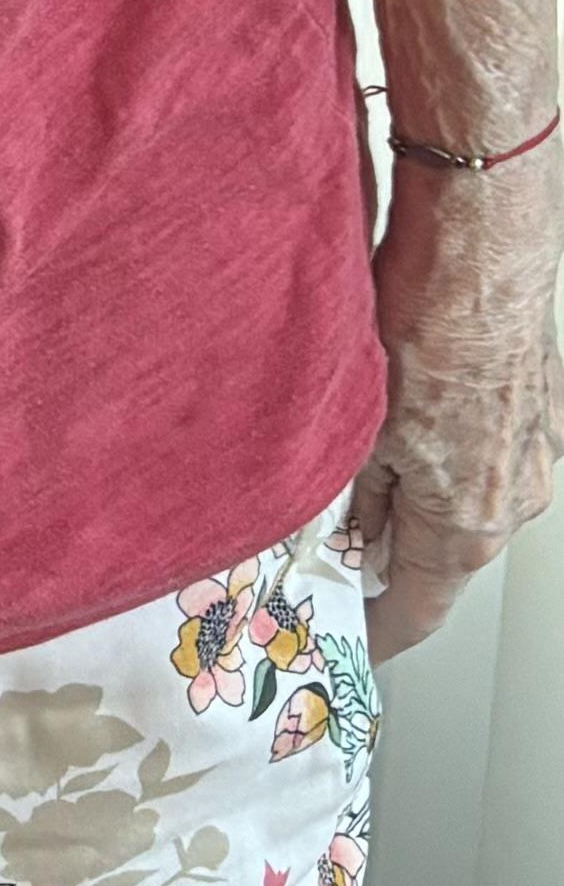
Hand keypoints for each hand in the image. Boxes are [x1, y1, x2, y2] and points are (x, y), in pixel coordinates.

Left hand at [349, 158, 563, 657]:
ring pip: (469, 498)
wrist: (483, 246)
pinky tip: (420, 401)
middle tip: (341, 537)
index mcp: (465, 524)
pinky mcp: (544, 410)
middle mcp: (513, 502)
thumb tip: (351, 538)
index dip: (378, 630)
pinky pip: (492, 449)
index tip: (352, 639)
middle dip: (394, 551)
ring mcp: (537, 455)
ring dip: (425, 490)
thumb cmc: (419, 324)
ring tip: (374, 449)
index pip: (419, 610)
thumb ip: (357, 500)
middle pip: (444, 554)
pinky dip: (454, 444)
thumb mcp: (358, 428)